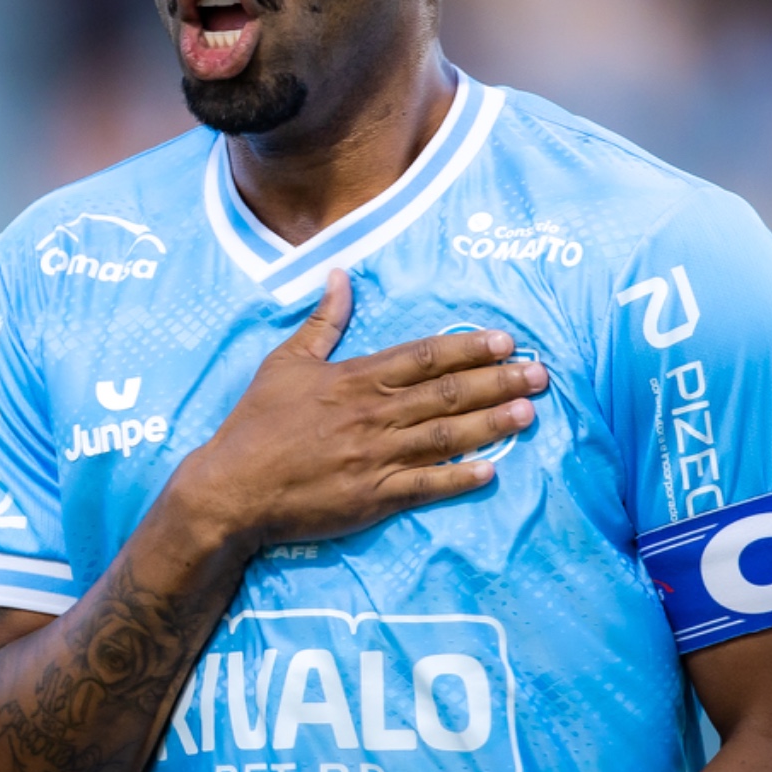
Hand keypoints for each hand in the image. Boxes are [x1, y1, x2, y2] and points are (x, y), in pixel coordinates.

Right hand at [172, 268, 547, 553]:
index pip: (425, 357)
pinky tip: (493, 470)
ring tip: (529, 413)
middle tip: (540, 374)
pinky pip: (426, 486)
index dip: (469, 347)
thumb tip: (340, 273)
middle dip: (499, 381)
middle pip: (448, 393)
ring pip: (446, 436)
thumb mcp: (285, 362)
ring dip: (492, 424)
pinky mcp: (373, 497)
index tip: (505, 341)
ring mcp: (376, 457)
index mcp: (355, 379)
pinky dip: (460, 478)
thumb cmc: (256, 424)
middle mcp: (373, 414)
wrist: (231, 489)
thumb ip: (322, 321)